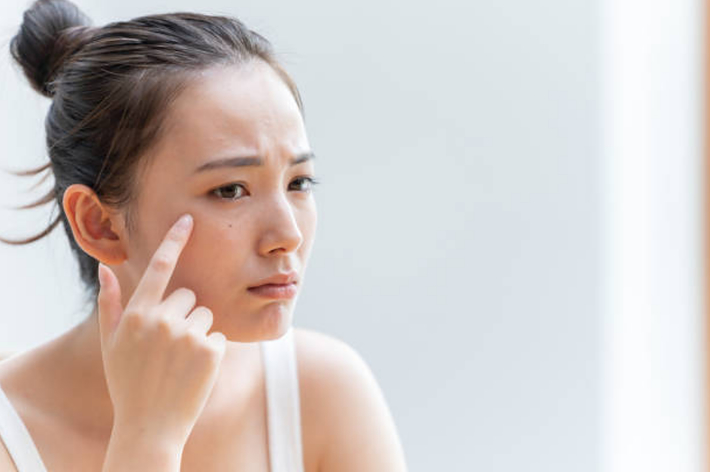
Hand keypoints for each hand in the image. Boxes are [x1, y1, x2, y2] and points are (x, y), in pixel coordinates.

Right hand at [97, 213, 226, 448]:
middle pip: (189, 296)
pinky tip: (194, 371)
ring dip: (199, 332)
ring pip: (206, 314)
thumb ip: (110, 304)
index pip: (158, 268)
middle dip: (184, 314)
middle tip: (170, 347)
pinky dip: (211, 351)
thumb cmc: (128, 383)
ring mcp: (187, 334)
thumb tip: (104, 269)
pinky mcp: (211, 350)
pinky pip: (218, 336)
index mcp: (137, 314)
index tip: (188, 219)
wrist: (150, 426)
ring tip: (181, 361)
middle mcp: (162, 319)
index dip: (174, 241)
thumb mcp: (112, 344)